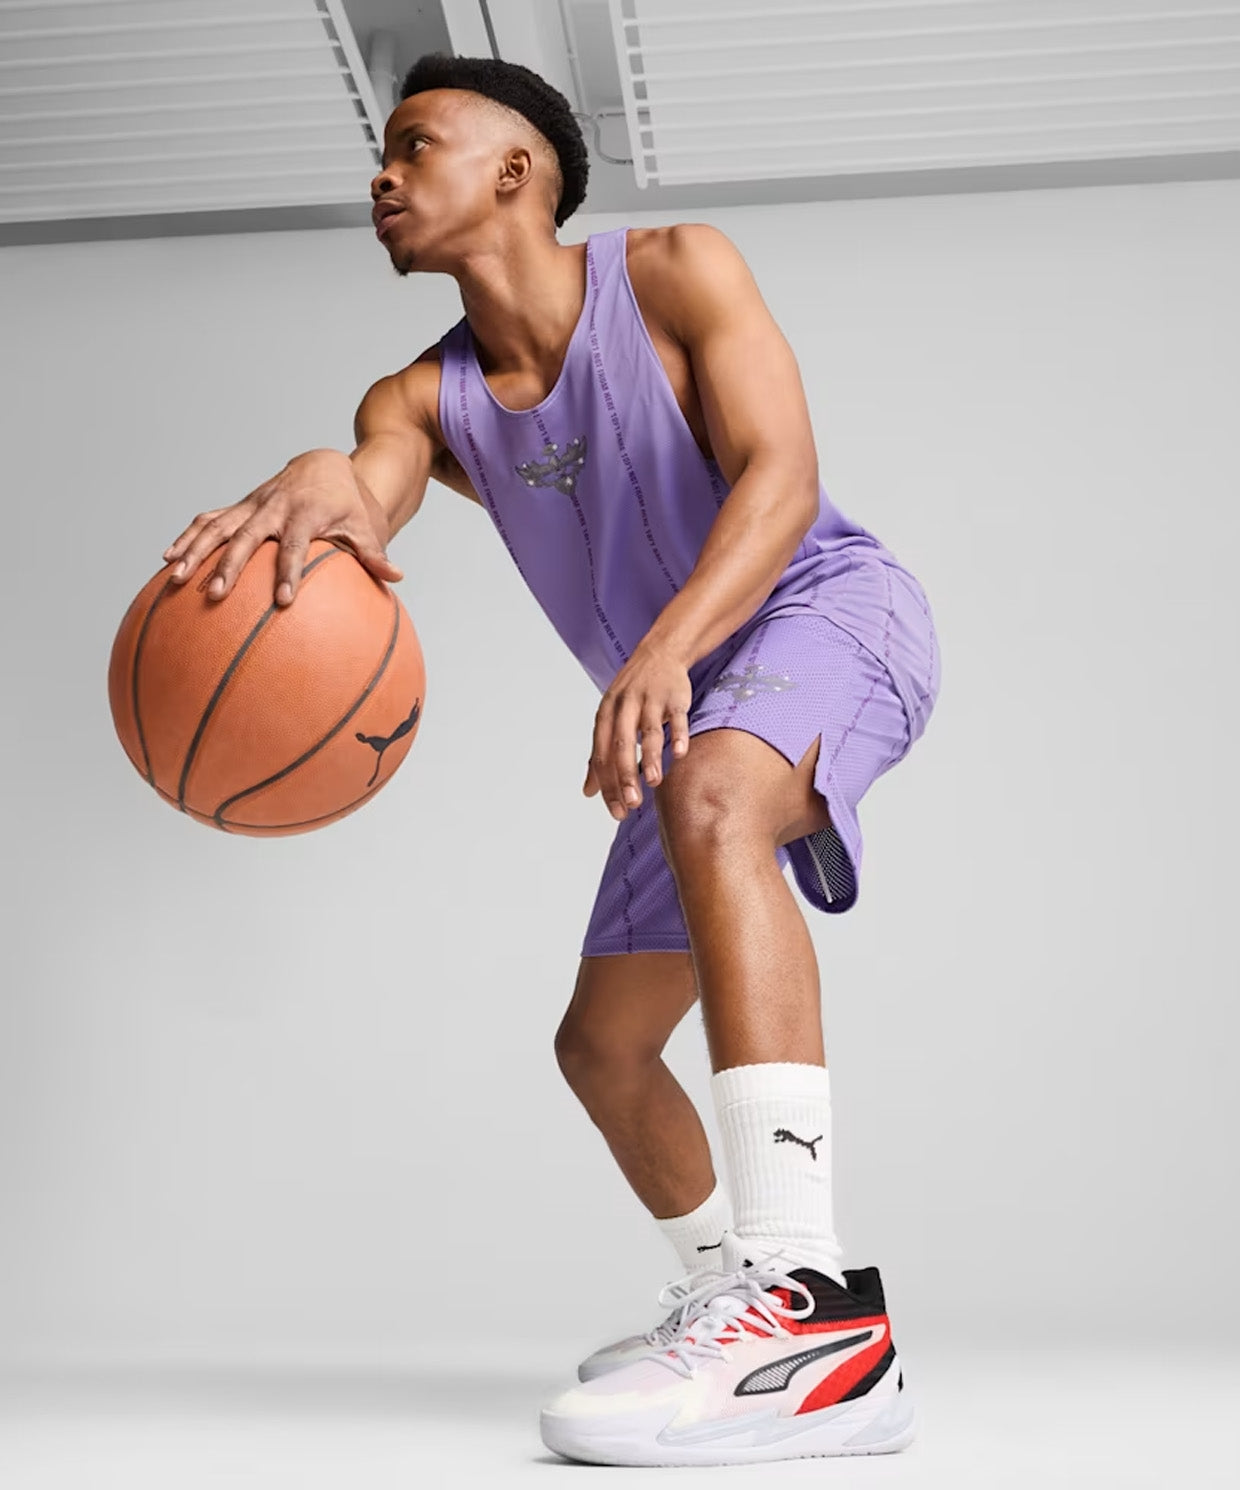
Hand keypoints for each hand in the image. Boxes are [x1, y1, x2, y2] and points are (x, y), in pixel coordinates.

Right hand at [160, 447, 402, 605]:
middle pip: (246, 538)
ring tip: (175, 577)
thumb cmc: (347, 503)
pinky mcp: (239, 506)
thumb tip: (395, 576)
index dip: (287, 572)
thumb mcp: (364, 525)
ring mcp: (251, 505)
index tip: (282, 600)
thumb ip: (375, 553)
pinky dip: (188, 537)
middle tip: (216, 596)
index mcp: (304, 513)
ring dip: (195, 550)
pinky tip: (168, 560)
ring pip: (217, 526)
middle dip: (229, 566)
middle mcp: (272, 506)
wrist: (324, 465)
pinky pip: (208, 520)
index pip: (294, 547)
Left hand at [584, 641, 692, 819]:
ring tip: (654, 783)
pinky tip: (679, 754)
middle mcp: (625, 706)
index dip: (607, 784)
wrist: (660, 652)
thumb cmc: (632, 694)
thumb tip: (588, 792)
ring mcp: (651, 700)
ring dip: (651, 757)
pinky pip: (677, 718)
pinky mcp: (675, 697)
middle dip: (626, 776)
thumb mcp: (610, 719)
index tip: (616, 810)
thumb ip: (600, 756)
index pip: (601, 754)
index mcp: (606, 715)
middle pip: (621, 745)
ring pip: (648, 731)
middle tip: (631, 803)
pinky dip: (679, 735)